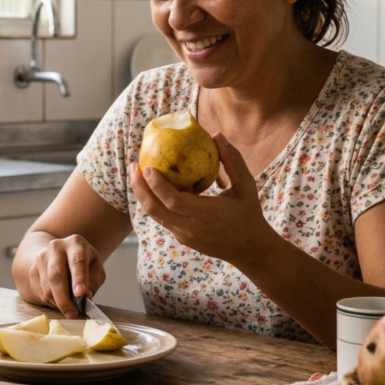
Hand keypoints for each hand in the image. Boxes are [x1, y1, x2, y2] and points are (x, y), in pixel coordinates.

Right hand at [26, 235, 105, 318]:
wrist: (56, 255)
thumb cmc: (81, 263)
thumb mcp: (95, 267)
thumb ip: (94, 280)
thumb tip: (86, 296)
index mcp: (75, 243)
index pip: (77, 261)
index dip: (79, 278)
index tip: (81, 294)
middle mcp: (56, 247)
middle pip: (57, 275)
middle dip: (64, 298)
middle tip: (73, 313)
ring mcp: (41, 258)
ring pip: (47, 288)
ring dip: (59, 303)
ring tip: (70, 310)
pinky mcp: (32, 270)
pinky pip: (41, 293)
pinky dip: (52, 302)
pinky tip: (60, 301)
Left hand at [130, 133, 276, 264]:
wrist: (251, 249)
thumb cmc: (249, 213)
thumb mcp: (246, 185)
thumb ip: (232, 160)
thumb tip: (217, 134)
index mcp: (206, 215)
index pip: (173, 201)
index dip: (156, 185)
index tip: (147, 166)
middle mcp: (190, 228)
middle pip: (155, 209)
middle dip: (140, 187)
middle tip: (134, 166)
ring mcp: (184, 235)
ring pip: (155, 215)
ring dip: (143, 195)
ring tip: (138, 174)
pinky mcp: (182, 238)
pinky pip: (163, 218)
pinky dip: (155, 202)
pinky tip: (153, 187)